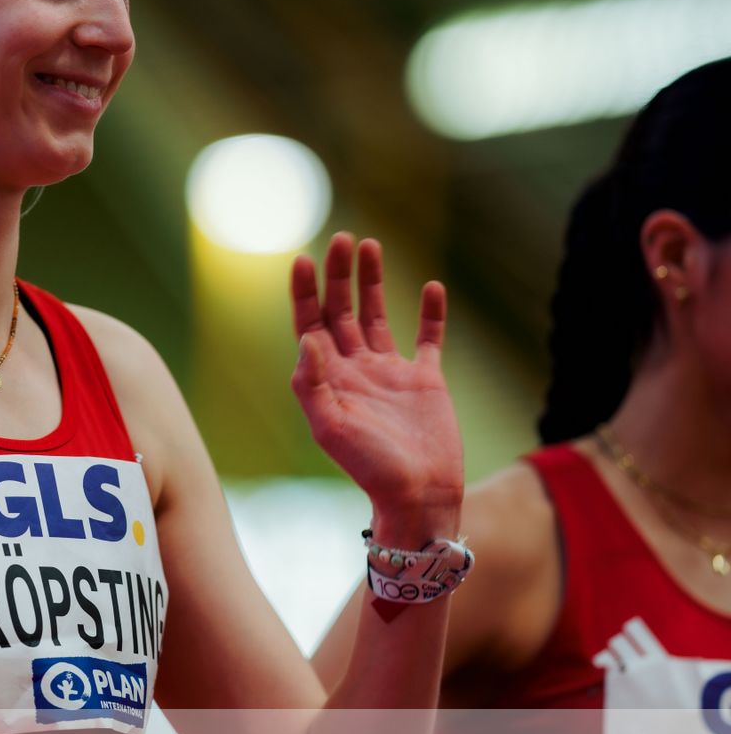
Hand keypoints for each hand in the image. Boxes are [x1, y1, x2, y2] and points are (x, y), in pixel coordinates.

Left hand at [289, 233, 462, 538]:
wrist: (419, 495)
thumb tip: (307, 339)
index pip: (310, 324)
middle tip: (340, 238)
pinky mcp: (426, 380)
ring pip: (377, 315)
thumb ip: (314, 383)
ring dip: (373, 281)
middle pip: (342, 311)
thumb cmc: (370, 468)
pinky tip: (431, 286)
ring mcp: (391, 373)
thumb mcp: (331, 427)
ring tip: (369, 244)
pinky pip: (429, 338)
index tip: (303, 258)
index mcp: (330, 379)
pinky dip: (431, 313)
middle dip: (338, 275)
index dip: (304, 292)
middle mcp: (356, 370)